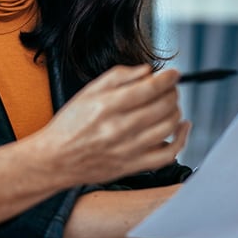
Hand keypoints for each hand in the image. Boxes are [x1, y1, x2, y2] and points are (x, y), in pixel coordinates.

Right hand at [33, 65, 189, 186]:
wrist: (55, 159)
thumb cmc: (69, 126)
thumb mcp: (88, 92)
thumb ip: (119, 77)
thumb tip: (146, 71)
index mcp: (108, 106)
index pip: (149, 88)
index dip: (168, 78)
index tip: (173, 74)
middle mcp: (120, 128)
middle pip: (163, 106)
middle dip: (172, 93)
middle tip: (170, 89)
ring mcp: (129, 149)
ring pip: (169, 126)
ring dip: (176, 111)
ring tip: (171, 105)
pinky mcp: (134, 166)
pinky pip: (168, 154)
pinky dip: (181, 139)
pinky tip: (181, 127)